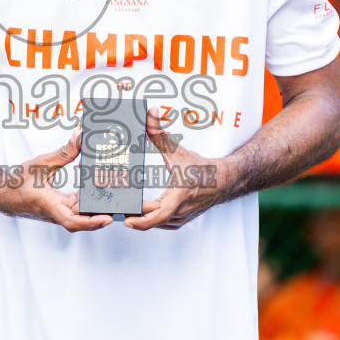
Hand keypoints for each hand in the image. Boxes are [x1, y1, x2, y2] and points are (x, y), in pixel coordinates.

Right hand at [0, 132, 111, 232]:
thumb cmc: (17, 182)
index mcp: (49, 205)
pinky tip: (100, 190)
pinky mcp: (61, 207)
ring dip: (97, 205)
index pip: (72, 221)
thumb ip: (63, 152)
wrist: (3, 193)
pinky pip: (78, 206)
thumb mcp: (41, 163)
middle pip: (83, 216)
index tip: (106, 219)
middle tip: (122, 201)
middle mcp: (56, 212)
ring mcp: (59, 211)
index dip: (91, 222)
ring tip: (116, 194)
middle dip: (103, 210)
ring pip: (82, 212)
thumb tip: (79, 137)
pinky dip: (89, 200)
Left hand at [124, 111, 223, 230]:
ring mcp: (182, 217)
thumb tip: (150, 115)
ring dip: (142, 219)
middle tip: (116, 210)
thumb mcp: (178, 151)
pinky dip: (151, 221)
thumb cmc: (202, 168)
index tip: (127, 221)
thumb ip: (160, 133)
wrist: (222, 180)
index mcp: (180, 195)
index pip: (159, 215)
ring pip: (157, 223)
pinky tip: (141, 215)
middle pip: (152, 219)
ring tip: (125, 212)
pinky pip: (163, 224)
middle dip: (134, 216)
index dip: (141, 221)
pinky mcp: (182, 219)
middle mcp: (181, 210)